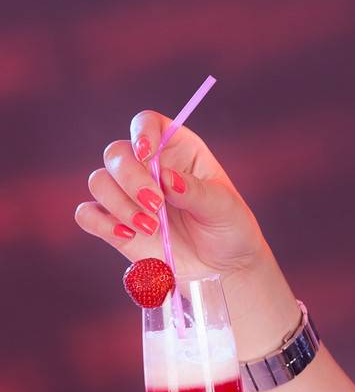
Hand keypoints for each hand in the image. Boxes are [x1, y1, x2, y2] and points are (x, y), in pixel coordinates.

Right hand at [75, 110, 271, 281]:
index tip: (146, 153)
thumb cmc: (229, 228)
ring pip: (98, 181)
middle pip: (116, 153)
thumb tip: (165, 177)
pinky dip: (101, 223)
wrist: (221, 267)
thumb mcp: (223, 207)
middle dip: (131, 178)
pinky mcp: (114, 223)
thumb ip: (195, 190)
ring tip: (152, 227)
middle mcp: (148, 167)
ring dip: (120, 204)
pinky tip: (128, 235)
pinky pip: (87, 214)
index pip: (148, 123)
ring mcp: (127, 195)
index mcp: (178, 150)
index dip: (142, 131)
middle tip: (156, 205)